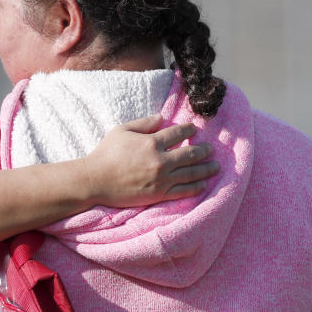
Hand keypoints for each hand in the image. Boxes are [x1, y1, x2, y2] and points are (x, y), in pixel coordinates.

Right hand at [82, 117, 217, 207]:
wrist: (95, 181)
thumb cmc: (106, 153)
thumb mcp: (122, 130)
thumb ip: (144, 122)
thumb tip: (162, 117)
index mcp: (152, 142)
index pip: (178, 133)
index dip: (189, 129)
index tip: (194, 129)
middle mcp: (160, 160)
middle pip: (191, 153)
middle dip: (204, 150)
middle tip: (212, 149)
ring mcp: (161, 179)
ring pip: (191, 173)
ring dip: (206, 169)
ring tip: (216, 166)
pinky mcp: (158, 194)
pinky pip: (183, 191)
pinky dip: (195, 187)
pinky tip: (203, 184)